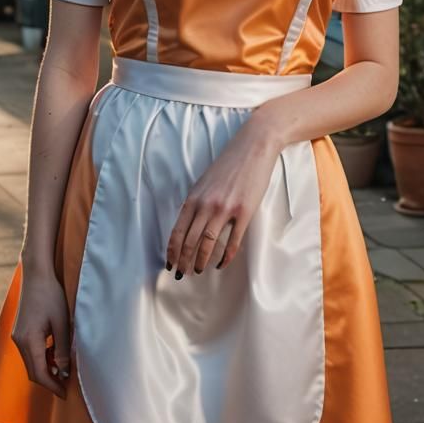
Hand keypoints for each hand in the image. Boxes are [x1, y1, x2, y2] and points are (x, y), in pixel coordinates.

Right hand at [11, 268, 70, 397]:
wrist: (36, 275)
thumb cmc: (51, 296)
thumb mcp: (62, 323)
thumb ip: (62, 349)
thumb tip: (63, 371)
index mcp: (29, 341)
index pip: (39, 373)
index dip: (52, 386)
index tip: (65, 393)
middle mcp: (19, 341)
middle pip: (32, 371)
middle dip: (49, 380)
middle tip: (65, 386)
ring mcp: (17, 336)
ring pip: (30, 362)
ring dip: (45, 369)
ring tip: (63, 368)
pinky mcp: (20, 331)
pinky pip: (30, 352)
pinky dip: (41, 357)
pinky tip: (54, 352)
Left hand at [165, 119, 281, 276]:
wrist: (253, 148)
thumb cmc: (229, 165)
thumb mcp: (204, 182)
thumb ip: (196, 202)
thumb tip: (188, 225)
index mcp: (194, 197)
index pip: (178, 231)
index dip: (173, 251)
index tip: (170, 264)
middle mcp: (207, 204)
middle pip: (190, 241)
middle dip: (184, 261)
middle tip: (182, 274)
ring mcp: (225, 209)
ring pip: (208, 243)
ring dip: (201, 261)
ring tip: (199, 270)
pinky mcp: (244, 212)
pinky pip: (232, 241)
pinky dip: (226, 256)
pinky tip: (221, 263)